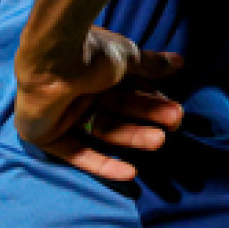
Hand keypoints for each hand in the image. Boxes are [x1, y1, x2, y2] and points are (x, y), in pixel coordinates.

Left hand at [13, 25, 183, 182]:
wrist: (52, 60)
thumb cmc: (90, 53)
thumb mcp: (127, 56)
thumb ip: (151, 64)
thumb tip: (180, 62)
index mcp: (93, 69)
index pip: (127, 89)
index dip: (152, 99)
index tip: (175, 108)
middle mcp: (78, 91)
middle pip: (119, 110)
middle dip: (148, 115)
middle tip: (175, 121)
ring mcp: (62, 114)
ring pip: (104, 131)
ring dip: (133, 137)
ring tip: (160, 140)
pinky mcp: (48, 136)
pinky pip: (78, 153)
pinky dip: (103, 165)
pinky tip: (130, 174)